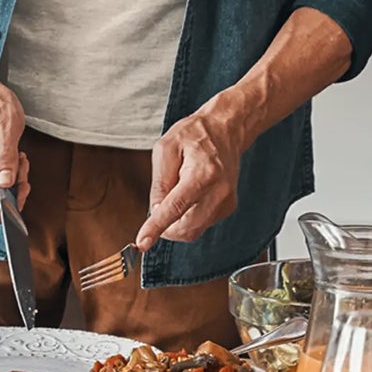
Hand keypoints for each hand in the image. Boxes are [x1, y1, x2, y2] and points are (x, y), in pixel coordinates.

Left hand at [136, 106, 240, 249]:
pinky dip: (188, 217)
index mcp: (203, 174)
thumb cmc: (194, 135)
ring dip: (177, 222)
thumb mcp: (165, 148)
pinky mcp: (228, 208)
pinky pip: (201, 224)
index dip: (157, 226)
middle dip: (165, 227)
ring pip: (193, 230)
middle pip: (186, 227)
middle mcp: (220, 192)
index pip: (176, 207)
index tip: (143, 242)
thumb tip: (155, 211)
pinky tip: (189, 194)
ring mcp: (227, 202)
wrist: (225, 130)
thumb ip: (159, 182)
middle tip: (157, 206)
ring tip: (177, 190)